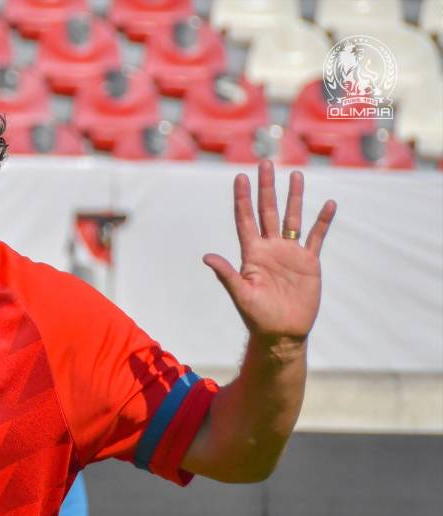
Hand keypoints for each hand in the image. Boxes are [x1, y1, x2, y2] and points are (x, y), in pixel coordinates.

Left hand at [202, 160, 336, 348]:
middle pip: (268, 211)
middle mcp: (270, 248)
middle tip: (266, 163)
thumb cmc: (258, 317)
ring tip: (296, 175)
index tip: (240, 177)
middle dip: (266, 188)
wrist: (282, 333)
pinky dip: (323, 221)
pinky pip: (316, 237)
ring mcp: (290, 253)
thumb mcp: (241, 294)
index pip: (245, 219)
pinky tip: (329, 204)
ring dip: (294, 197)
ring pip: (292, 218)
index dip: (242, 199)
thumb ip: (226, 273)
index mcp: (251, 254)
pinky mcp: (309, 262)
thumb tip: (206, 256)